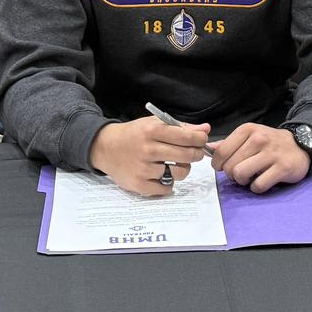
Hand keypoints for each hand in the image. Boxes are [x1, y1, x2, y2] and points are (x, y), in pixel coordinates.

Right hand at [90, 116, 209, 196]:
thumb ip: (180, 127)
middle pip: (187, 155)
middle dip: (196, 154)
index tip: (201, 140)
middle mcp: (148, 149)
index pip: (186, 136)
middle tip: (194, 153)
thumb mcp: (154, 124)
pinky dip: (169, 183)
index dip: (200, 139)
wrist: (106, 148)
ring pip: (179, 173)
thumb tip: (205, 129)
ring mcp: (144, 168)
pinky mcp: (140, 185)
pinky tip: (162, 174)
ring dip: (183, 169)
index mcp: (152, 130)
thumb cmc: (134, 135)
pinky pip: (167, 188)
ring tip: (175, 164)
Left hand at [207, 124, 308, 193]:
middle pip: (230, 166)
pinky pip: (258, 185)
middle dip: (231, 174)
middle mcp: (259, 139)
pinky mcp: (282, 168)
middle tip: (239, 174)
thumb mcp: (249, 136)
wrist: (301, 145)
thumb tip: (208, 149)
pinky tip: (261, 181)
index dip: (218, 164)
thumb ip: (229, 143)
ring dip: (243, 181)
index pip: (221, 151)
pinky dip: (256, 187)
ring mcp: (271, 154)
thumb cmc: (271, 142)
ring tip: (249, 178)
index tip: (222, 167)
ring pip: (241, 174)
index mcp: (247, 130)